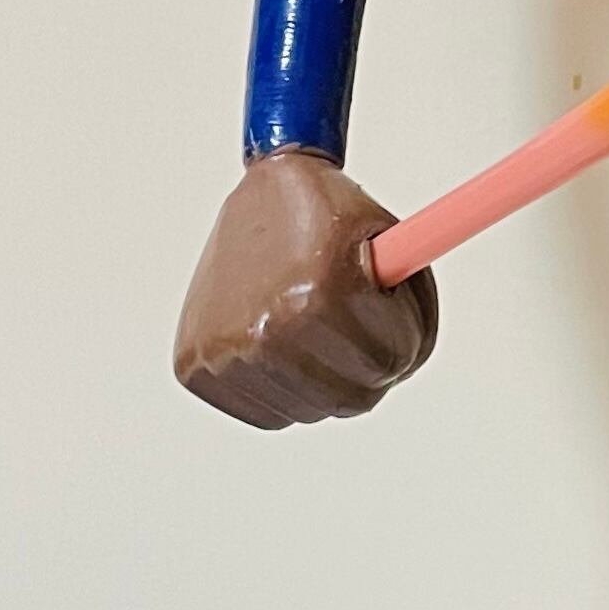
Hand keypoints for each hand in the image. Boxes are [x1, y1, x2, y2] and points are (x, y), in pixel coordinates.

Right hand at [174, 148, 436, 428]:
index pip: (390, 361)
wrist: (262, 196)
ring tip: (322, 331)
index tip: (398, 322)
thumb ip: (413, 304)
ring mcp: (225, 350)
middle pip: (352, 398)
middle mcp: (266, 327)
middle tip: (368, 339)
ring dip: (328, 381)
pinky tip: (287, 347)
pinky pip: (266, 413)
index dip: (406, 340)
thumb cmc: (331, 217)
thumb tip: (409, 363)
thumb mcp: (389, 240)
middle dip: (372, 370)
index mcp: (317, 292)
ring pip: (310, 410)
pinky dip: (286, 392)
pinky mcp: (195, 363)